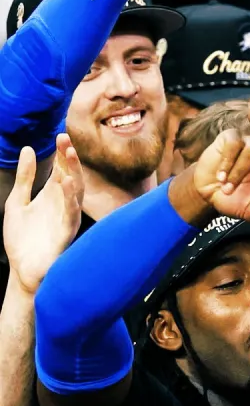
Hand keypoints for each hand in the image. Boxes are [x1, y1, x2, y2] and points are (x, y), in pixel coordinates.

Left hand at [3, 134, 83, 294]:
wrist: (22, 270)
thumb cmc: (22, 238)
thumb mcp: (17, 202)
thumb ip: (25, 178)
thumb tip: (28, 148)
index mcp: (53, 194)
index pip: (61, 168)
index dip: (61, 152)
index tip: (61, 135)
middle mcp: (63, 202)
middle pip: (71, 174)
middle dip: (69, 157)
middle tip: (65, 138)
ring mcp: (66, 216)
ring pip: (76, 190)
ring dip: (74, 172)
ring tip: (69, 154)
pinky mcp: (66, 232)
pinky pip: (71, 212)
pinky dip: (71, 197)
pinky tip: (67, 182)